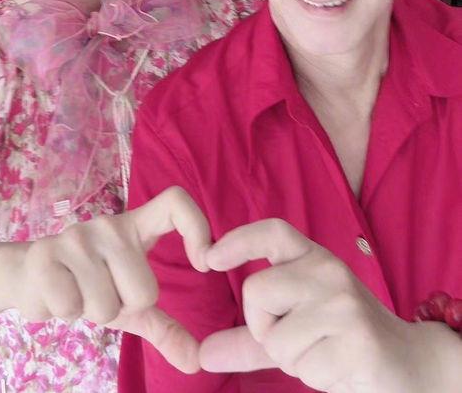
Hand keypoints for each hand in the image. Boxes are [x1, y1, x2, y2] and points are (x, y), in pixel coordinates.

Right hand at [3, 187, 209, 372]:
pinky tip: (56, 294)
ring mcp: (77, 237)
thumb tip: (197, 363)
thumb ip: (165, 327)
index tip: (204, 263)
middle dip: (124, 307)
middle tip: (103, 291)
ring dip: (92, 312)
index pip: (176, 203)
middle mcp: (110, 225)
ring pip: (107, 305)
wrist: (28, 274)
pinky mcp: (45, 254)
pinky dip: (64, 313)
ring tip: (79, 291)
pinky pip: (72, 307)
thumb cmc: (89, 284)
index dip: (198, 227)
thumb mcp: (130, 302)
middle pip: (145, 291)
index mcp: (136, 226)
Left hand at [199, 219, 450, 391]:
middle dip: (262, 326)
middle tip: (295, 336)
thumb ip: (249, 339)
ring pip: (275, 338)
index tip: (209, 258)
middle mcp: (328, 271)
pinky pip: (303, 366)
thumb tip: (204, 354)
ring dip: (291, 358)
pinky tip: (338, 364)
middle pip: (256, 291)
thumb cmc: (340, 338)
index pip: (273, 233)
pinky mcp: (357, 340)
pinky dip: (313, 375)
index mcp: (314, 258)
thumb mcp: (294, 328)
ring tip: (323, 350)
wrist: (404, 363)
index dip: (239, 240)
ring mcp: (344, 303)